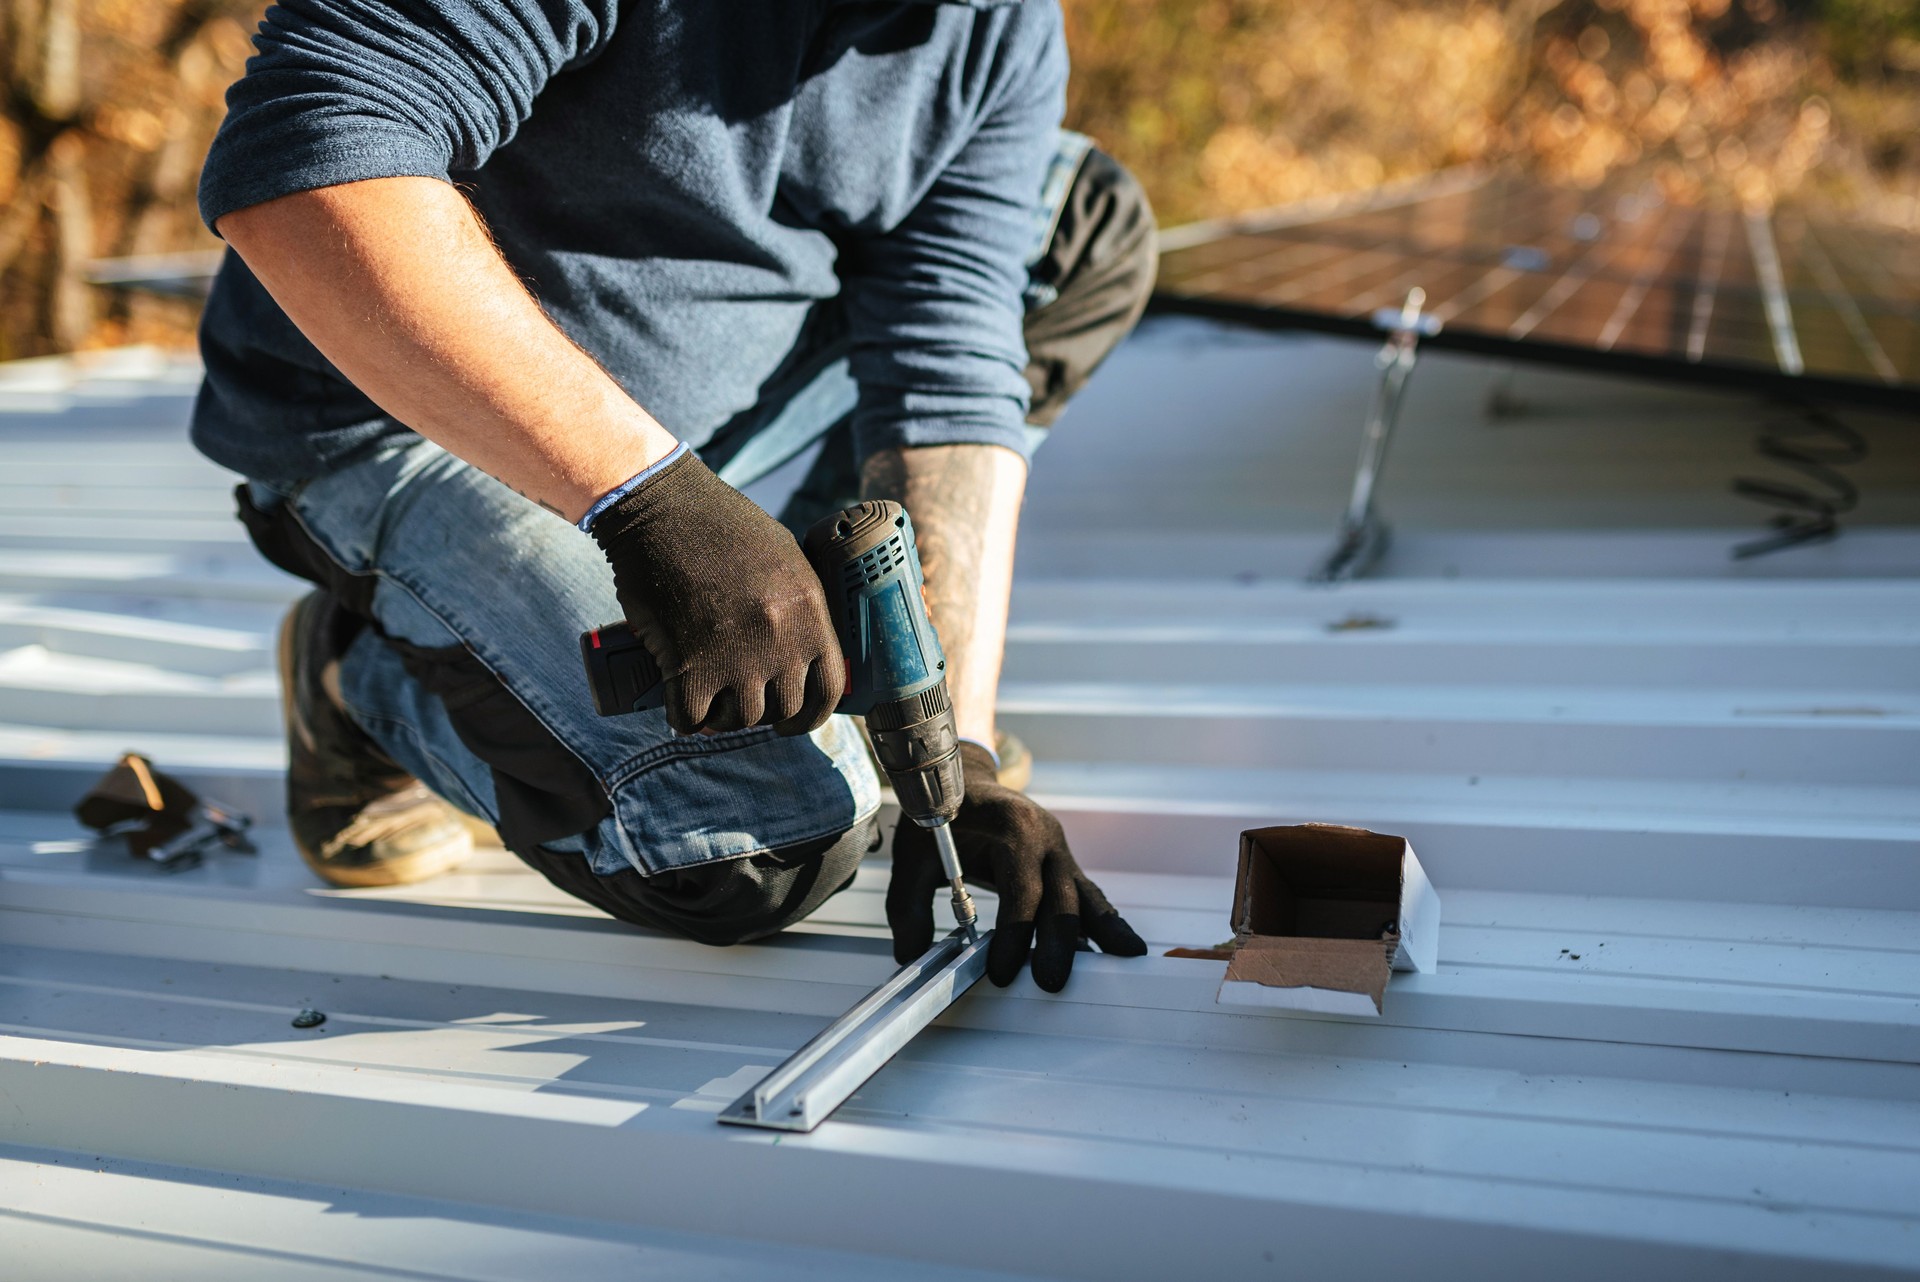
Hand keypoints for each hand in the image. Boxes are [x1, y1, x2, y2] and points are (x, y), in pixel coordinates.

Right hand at [591, 449, 843, 734]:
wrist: (661, 508)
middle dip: (761, 711)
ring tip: (710, 697)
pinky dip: (685, 718)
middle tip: (739, 699)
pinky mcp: (690, 666)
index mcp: (810, 611)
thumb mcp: (784, 557)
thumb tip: (803, 645)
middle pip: (782, 709)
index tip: (794, 719)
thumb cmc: (719, 525)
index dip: (811, 713)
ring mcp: (737, 655)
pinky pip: (692, 718)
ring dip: (723, 715)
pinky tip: (680, 704)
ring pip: (740, 718)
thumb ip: (799, 605)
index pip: (829, 688)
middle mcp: (781, 639)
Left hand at [887, 742, 1146, 990]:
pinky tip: (1122, 948)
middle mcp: (1045, 835)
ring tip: (1125, 961)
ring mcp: (1059, 850)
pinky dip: (1105, 921)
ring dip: (1101, 931)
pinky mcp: (1064, 864)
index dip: (1014, 933)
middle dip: (1057, 943)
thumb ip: (908, 905)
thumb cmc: (940, 816)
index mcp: (1012, 826)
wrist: (963, 779)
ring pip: (1085, 895)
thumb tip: (910, 957)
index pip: (1021, 889)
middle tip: (1049, 983)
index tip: (1001, 972)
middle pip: (1060, 896)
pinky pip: (1088, 895)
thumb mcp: (913, 854)